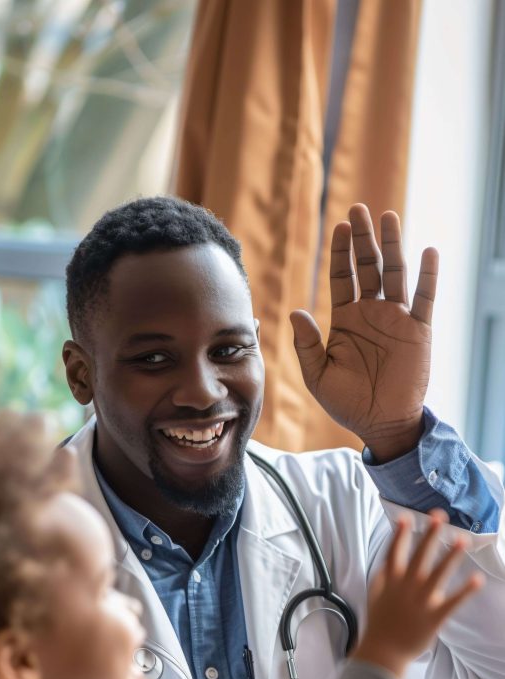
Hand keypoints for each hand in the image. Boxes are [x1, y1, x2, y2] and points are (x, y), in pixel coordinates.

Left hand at [291, 204, 437, 461]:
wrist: (381, 423)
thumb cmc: (347, 403)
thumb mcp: (318, 376)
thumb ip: (307, 345)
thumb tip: (297, 312)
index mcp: (346, 319)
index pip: (342, 276)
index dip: (340, 251)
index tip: (339, 226)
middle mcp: (371, 313)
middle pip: (368, 266)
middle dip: (363, 238)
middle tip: (358, 209)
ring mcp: (397, 319)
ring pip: (395, 274)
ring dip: (392, 246)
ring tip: (388, 217)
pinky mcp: (419, 331)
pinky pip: (425, 299)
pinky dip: (427, 276)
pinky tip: (427, 252)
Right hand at [355, 511, 483, 678]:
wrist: (383, 651)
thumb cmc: (379, 621)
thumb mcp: (376, 593)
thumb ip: (384, 574)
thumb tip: (390, 558)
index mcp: (391, 579)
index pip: (395, 551)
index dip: (400, 533)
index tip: (406, 516)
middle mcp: (406, 586)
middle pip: (420, 555)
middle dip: (430, 535)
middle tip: (439, 516)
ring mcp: (421, 601)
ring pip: (438, 574)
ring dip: (451, 556)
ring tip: (462, 540)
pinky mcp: (434, 616)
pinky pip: (453, 601)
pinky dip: (466, 591)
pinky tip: (478, 579)